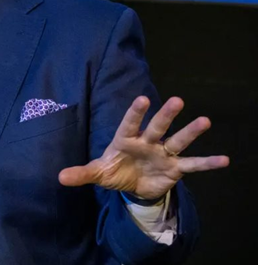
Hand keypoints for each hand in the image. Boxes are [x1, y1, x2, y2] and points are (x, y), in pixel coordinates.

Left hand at [58, 96, 228, 198]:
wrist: (132, 185)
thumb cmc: (114, 170)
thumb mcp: (98, 173)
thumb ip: (82, 173)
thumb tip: (59, 177)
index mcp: (126, 139)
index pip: (129, 123)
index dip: (135, 112)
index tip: (142, 99)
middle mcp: (147, 142)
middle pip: (157, 126)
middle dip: (165, 115)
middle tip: (177, 100)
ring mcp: (163, 153)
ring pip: (178, 140)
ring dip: (190, 131)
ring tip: (205, 121)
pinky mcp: (175, 168)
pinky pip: (193, 165)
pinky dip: (207, 163)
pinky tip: (225, 159)